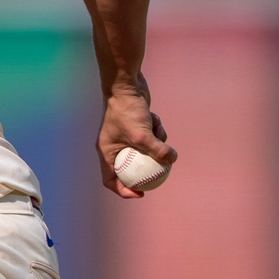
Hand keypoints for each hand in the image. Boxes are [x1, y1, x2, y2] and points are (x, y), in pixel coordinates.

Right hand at [96, 73, 176, 197]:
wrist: (125, 85)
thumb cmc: (128, 111)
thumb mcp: (143, 136)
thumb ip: (158, 151)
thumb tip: (172, 161)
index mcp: (106, 151)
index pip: (110, 180)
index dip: (124, 191)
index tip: (142, 193)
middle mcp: (113, 145)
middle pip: (130, 168)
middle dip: (146, 170)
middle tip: (160, 177)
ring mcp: (124, 135)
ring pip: (144, 150)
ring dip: (155, 143)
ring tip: (155, 130)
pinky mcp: (135, 126)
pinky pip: (149, 136)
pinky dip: (155, 130)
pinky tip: (153, 118)